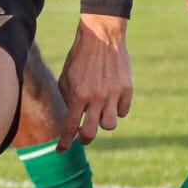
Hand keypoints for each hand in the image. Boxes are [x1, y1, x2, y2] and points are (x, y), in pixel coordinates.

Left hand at [55, 13, 132, 147]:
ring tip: (100, 112)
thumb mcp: (66, 78)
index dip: (64, 143)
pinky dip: (117, 109)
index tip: (60, 151)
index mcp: (78, 95)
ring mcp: (113, 94)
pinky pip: (123, 111)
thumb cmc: (79, 58)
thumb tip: (72, 120)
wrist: (101, 36)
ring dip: (103, 122)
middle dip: (85, 139)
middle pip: (91, 133)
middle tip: (83, 135)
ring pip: (110, 125)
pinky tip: (112, 99)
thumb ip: (69, 100)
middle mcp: (96, 98)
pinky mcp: (127, 89)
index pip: (69, 127)